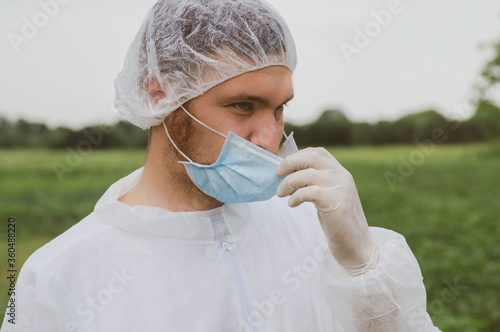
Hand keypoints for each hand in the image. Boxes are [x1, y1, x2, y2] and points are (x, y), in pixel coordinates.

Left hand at [276, 147, 377, 273]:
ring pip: (307, 174)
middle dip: (289, 162)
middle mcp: (342, 176)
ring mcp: (340, 188)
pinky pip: (308, 192)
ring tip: (280, 193)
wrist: (358, 246)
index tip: (284, 165)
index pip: (318, 152)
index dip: (298, 154)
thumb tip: (292, 175)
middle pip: (311, 157)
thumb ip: (317, 183)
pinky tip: (292, 204)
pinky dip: (295, 197)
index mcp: (341, 172)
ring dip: (288, 183)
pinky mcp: (335, 203)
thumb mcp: (329, 196)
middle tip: (277, 173)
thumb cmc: (339, 223)